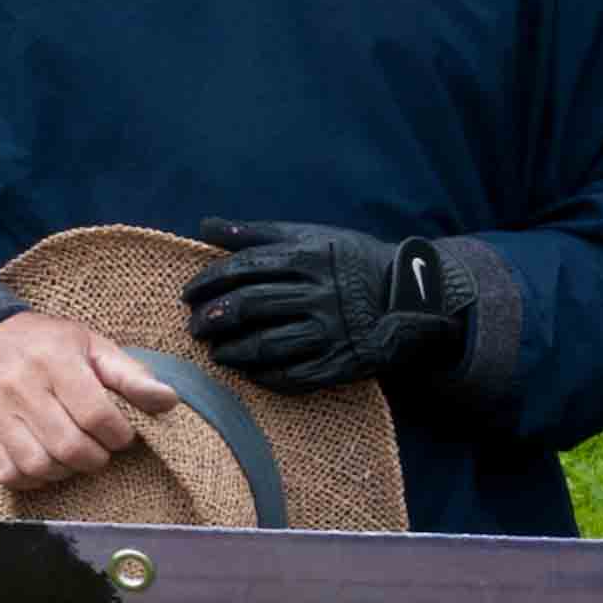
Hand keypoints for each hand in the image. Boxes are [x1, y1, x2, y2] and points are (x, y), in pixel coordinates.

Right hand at [0, 311, 182, 491]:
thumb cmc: (48, 345)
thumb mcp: (93, 346)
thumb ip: (131, 375)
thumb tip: (168, 400)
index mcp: (54, 360)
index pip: (96, 415)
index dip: (119, 435)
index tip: (123, 435)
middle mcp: (19, 386)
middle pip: (68, 446)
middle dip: (96, 457)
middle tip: (101, 450)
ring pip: (38, 464)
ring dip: (66, 471)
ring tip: (75, 456)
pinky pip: (7, 473)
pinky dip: (33, 479)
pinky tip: (47, 464)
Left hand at [184, 222, 467, 392]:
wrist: (413, 298)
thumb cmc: (353, 262)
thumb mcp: (312, 236)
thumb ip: (257, 233)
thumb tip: (204, 226)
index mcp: (310, 256)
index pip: (244, 268)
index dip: (209, 281)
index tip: (189, 293)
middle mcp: (319, 293)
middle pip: (251, 306)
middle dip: (214, 318)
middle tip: (194, 326)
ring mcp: (331, 331)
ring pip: (267, 344)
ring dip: (232, 350)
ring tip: (216, 351)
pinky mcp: (341, 363)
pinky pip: (294, 375)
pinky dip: (263, 376)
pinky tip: (247, 371)